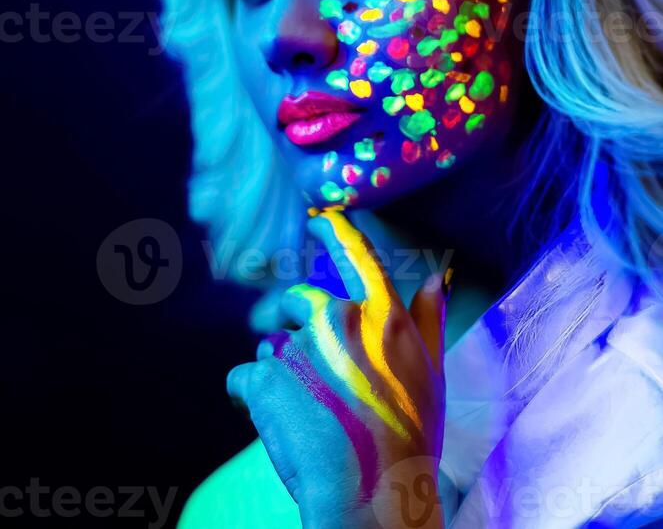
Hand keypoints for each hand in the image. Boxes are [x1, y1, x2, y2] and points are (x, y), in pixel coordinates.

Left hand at [226, 209, 450, 528]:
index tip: (318, 218)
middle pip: (300, 301)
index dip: (333, 230)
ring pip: (274, 344)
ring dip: (280, 369)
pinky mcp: (262, 378)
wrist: (373, 496)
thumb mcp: (432, 373)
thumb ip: (428, 319)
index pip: (355, 252)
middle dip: (300, 328)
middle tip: (318, 377)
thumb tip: (434, 277)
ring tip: (306, 411)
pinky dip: (250, 395)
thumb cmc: (409, 438)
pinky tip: (273, 421)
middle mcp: (338, 317)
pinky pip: (245, 376)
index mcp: (381, 314)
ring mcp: (298, 346)